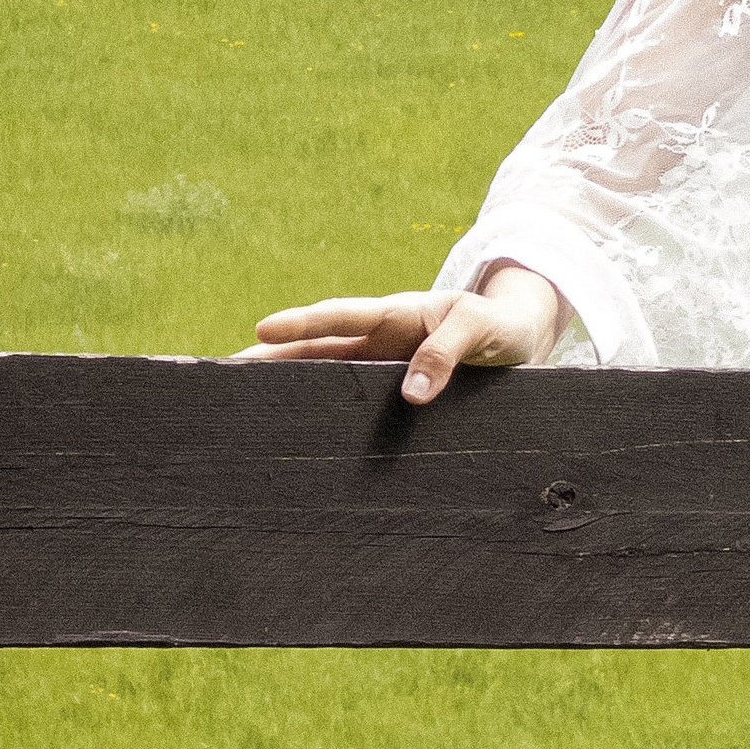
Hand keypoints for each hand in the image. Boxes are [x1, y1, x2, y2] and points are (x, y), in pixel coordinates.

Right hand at [235, 263, 566, 402]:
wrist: (521, 338)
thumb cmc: (501, 325)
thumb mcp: (483, 330)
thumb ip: (448, 352)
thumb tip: (411, 395)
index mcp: (397, 315)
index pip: (340, 318)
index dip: (301, 325)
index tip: (261, 330)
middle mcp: (381, 341)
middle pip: (317, 349)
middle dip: (273, 358)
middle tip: (228, 373)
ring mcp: (384, 366)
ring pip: (327, 376)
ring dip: (291, 386)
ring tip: (248, 405)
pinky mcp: (396, 393)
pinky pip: (354, 402)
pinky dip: (326, 412)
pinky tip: (305, 433)